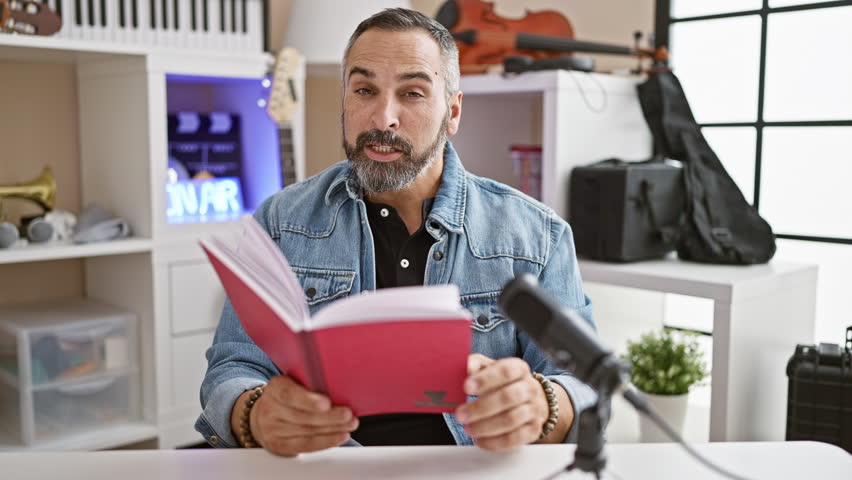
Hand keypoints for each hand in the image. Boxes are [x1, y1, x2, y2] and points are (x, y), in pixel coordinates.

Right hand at [230, 375, 357, 455]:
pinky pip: (305, 445)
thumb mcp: (293, 383)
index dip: (308, 400)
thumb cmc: (288, 397)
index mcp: (275, 387)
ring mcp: (273, 429)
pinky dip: (326, 441)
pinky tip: (340, 436)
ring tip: (350, 424)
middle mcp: (271, 409)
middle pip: (302, 416)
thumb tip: (340, 385)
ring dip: (333, 429)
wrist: (263, 416)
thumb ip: (310, 384)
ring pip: (307, 431)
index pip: (289, 394)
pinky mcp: (279, 446)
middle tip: (347, 414)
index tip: (326, 403)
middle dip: (329, 416)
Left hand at [454, 354, 549, 450]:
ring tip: (468, 428)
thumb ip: (475, 365)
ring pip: (511, 420)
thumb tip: (466, 369)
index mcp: (519, 369)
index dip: (486, 379)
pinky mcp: (533, 430)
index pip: (505, 371)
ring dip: (485, 426)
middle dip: (481, 408)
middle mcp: (530, 388)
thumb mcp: (490, 368)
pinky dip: (495, 442)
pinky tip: (480, 440)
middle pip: (508, 397)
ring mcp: (534, 410)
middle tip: (461, 414)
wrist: (530, 399)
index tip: (467, 387)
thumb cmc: (503, 383)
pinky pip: (515, 438)